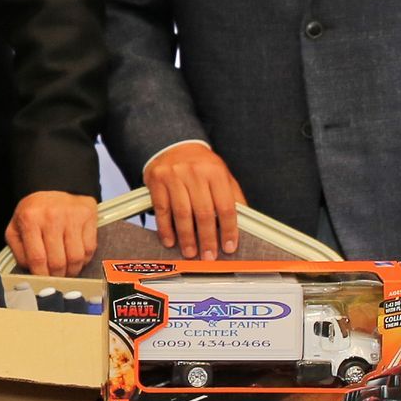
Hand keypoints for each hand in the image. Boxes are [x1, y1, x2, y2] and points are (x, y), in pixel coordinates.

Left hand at [5, 191, 98, 276]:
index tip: (43, 281)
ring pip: (76, 258)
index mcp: (30, 219)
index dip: (41, 275)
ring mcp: (72, 217)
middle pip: (58, 261)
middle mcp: (52, 217)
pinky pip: (89, 249)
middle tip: (56, 278)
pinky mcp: (88, 217)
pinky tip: (76, 258)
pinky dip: (84, 259)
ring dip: (72, 271)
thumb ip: (19, 249)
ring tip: (67, 271)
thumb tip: (30, 270)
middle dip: (57, 276)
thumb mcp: (17, 226)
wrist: (55, 184)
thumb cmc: (34, 210)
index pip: (37, 258)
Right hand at [145, 141, 245, 260]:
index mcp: (215, 172)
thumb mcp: (221, 175)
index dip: (228, 230)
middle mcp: (195, 172)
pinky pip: (162, 209)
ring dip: (186, 237)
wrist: (174, 144)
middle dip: (207, 238)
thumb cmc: (200, 165)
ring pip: (182, 212)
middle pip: (203, 212)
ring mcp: (174, 175)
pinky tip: (170, 240)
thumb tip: (243, 225)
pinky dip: (165, 228)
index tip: (229, 247)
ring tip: (190, 252)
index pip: (225, 206)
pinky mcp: (157, 180)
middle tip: (208, 256)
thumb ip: (232, 197)